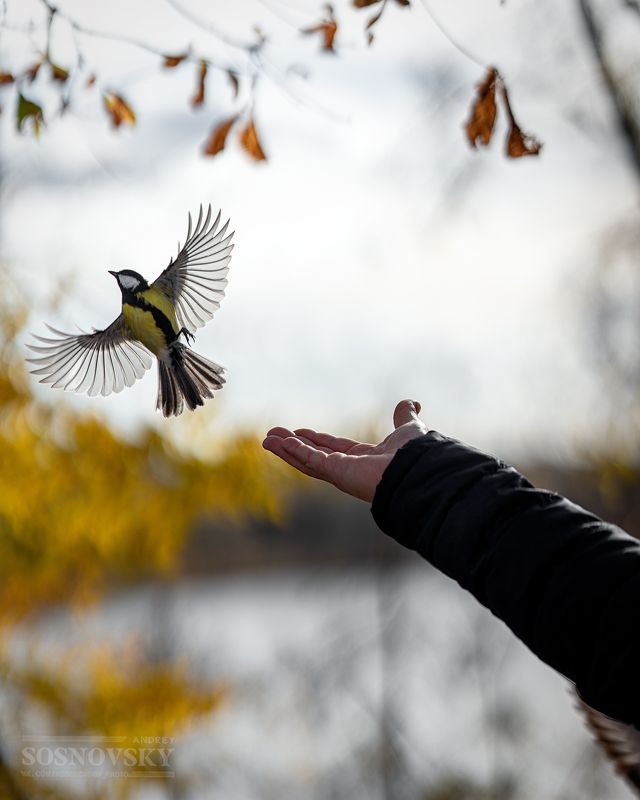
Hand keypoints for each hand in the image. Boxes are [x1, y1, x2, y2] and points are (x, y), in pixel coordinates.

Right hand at [262, 399, 427, 502]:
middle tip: (271, 436)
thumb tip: (411, 402)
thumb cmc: (416, 454)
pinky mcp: (336, 473)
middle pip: (313, 456)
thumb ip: (404, 416)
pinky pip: (310, 460)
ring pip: (306, 460)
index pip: (333, 449)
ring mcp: (341, 473)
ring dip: (286, 450)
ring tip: (267, 440)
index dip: (314, 440)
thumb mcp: (408, 428)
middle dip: (292, 446)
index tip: (298, 432)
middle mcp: (350, 469)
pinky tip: (278, 444)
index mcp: (365, 460)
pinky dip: (294, 452)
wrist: (418, 469)